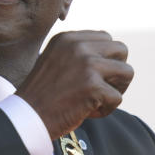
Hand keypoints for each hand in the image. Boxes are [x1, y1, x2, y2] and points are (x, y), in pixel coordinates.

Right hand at [17, 31, 132, 139]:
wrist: (27, 117)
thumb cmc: (42, 95)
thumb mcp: (56, 60)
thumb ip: (79, 53)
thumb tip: (112, 55)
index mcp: (68, 38)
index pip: (106, 38)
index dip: (105, 59)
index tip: (90, 76)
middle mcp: (79, 47)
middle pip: (121, 50)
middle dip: (116, 71)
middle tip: (100, 88)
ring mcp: (88, 65)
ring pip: (127, 72)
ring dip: (116, 90)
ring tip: (96, 100)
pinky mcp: (94, 87)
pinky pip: (118, 98)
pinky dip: (106, 110)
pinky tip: (87, 113)